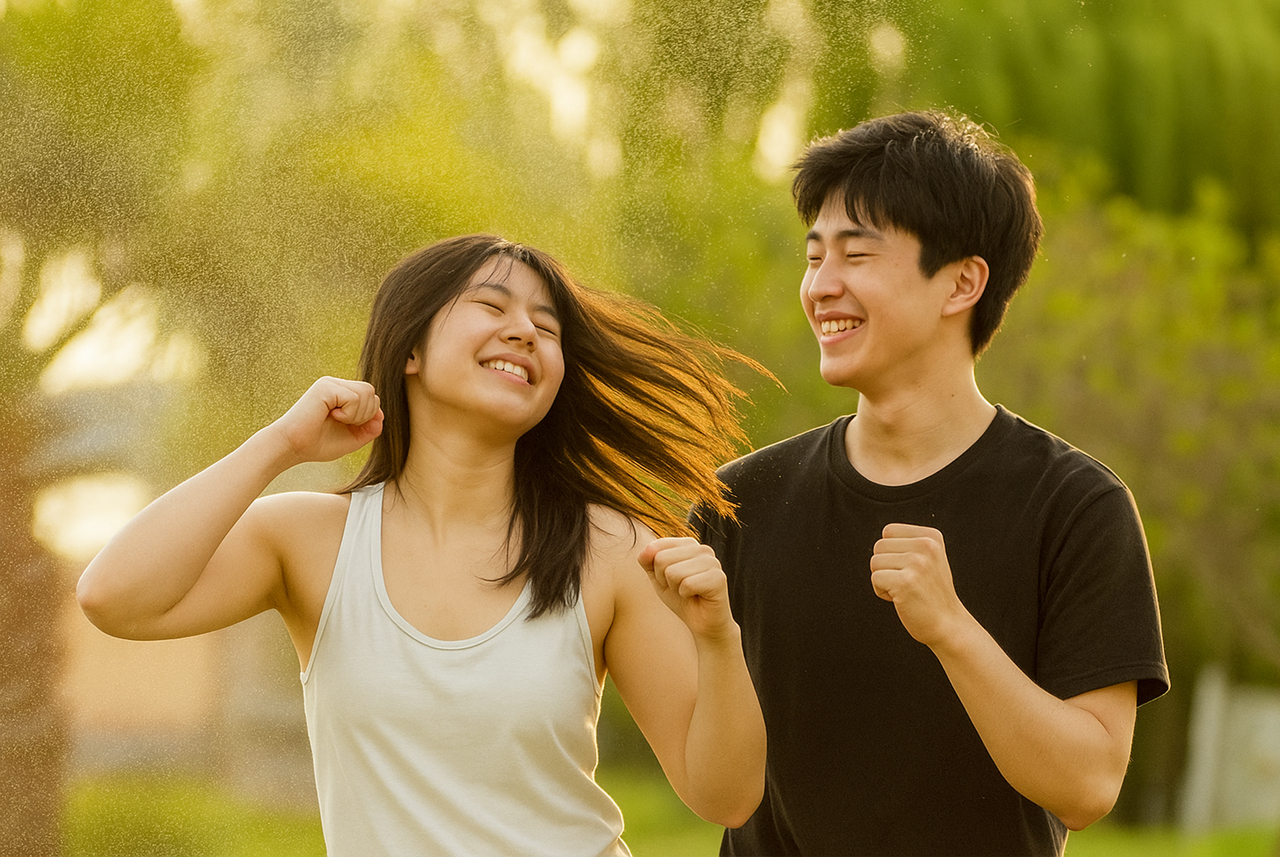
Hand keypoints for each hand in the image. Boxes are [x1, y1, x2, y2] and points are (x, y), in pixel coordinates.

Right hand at [267, 377, 383, 463]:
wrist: (292, 447)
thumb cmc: (316, 444)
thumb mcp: (351, 439)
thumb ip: (369, 429)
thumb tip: (382, 415)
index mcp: (340, 394)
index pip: (370, 397)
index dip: (368, 415)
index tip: (349, 426)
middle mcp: (335, 384)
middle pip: (371, 392)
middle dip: (365, 414)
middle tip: (343, 423)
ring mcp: (329, 383)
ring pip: (367, 392)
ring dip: (357, 414)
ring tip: (337, 420)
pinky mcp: (325, 387)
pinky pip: (354, 397)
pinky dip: (349, 413)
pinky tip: (331, 416)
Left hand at [637, 537, 736, 642]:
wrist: (703, 624)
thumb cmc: (681, 599)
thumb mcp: (658, 578)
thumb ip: (648, 561)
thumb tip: (644, 551)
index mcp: (688, 544)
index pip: (656, 548)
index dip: (656, 570)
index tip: (670, 580)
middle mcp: (702, 549)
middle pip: (661, 559)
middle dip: (665, 579)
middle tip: (679, 588)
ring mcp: (712, 562)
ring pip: (673, 572)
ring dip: (676, 588)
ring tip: (688, 592)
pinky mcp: (718, 578)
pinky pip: (687, 584)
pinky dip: (686, 595)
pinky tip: (697, 597)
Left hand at [870, 523, 970, 647]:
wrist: (948, 624)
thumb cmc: (932, 593)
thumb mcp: (928, 558)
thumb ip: (908, 544)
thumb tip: (880, 541)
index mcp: (931, 536)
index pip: (889, 531)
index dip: (891, 552)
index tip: (910, 569)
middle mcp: (926, 546)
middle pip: (879, 546)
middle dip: (885, 566)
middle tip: (907, 582)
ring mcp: (917, 563)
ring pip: (874, 562)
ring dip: (883, 579)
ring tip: (905, 590)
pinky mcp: (905, 581)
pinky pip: (875, 579)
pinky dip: (881, 592)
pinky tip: (901, 599)